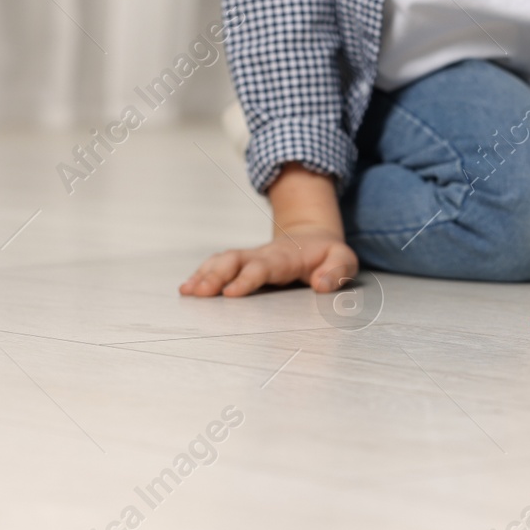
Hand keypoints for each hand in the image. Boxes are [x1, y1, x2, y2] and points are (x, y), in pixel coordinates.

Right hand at [181, 226, 357, 296]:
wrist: (313, 237)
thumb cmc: (329, 255)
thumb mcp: (344, 260)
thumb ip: (337, 272)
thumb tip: (321, 285)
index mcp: (286, 257)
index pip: (263, 267)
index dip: (246, 279)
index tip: (230, 292)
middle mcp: (262, 255)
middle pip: (235, 262)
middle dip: (215, 276)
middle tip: (198, 293)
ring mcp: (250, 257)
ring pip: (222, 261)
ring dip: (204, 275)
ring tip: (186, 291)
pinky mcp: (242, 262)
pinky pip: (218, 264)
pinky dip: (201, 274)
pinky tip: (187, 288)